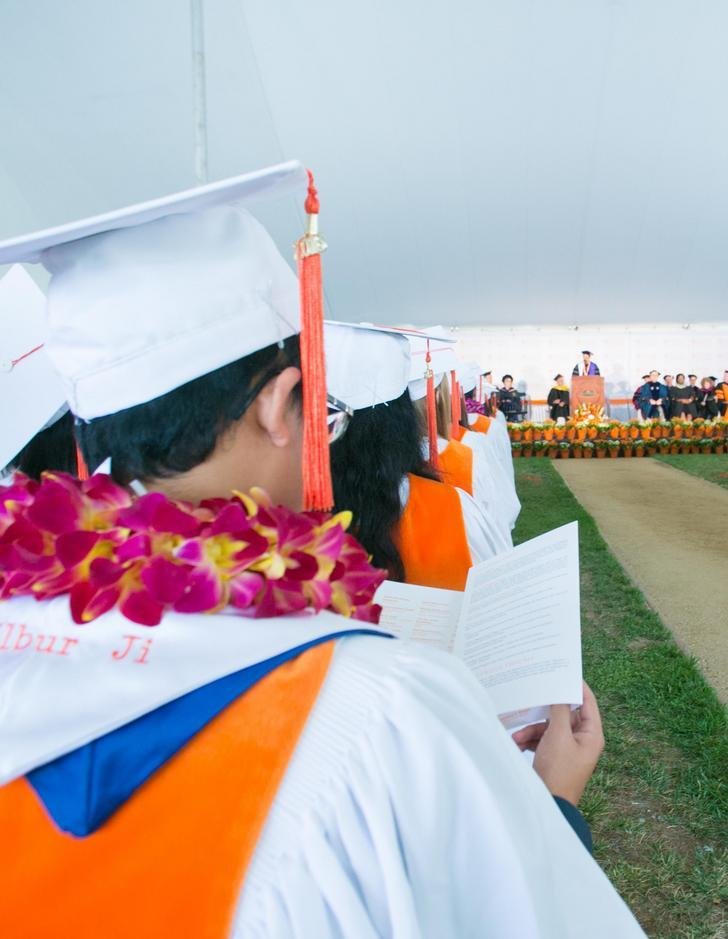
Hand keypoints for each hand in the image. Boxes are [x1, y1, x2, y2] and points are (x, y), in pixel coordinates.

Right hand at [513, 682, 604, 804]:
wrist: (550, 804)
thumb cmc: (559, 770)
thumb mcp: (558, 736)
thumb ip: (559, 710)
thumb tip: (560, 690)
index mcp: (591, 734)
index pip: (588, 702)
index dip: (577, 686)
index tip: (563, 671)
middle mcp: (582, 740)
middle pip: (564, 714)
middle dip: (545, 712)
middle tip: (533, 697)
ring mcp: (568, 748)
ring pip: (550, 726)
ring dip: (533, 729)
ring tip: (517, 736)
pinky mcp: (554, 756)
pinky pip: (542, 739)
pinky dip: (530, 740)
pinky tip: (518, 743)